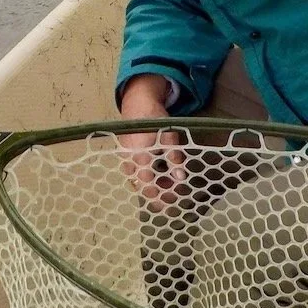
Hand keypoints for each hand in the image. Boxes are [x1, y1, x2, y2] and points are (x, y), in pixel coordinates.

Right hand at [117, 74, 185, 207]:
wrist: (138, 103)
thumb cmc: (154, 118)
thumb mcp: (168, 136)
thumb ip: (174, 157)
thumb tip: (181, 176)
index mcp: (139, 157)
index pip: (148, 186)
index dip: (160, 197)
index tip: (173, 203)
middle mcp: (130, 161)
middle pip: (143, 186)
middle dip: (159, 193)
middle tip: (175, 196)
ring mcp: (126, 159)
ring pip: (139, 180)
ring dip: (155, 185)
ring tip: (170, 186)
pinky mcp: (126, 156)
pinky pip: (136, 173)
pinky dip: (148, 177)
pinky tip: (161, 176)